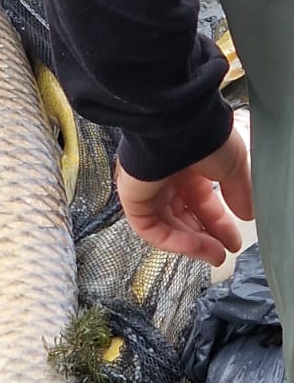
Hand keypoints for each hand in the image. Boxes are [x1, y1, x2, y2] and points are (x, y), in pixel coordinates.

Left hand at [116, 125, 253, 266]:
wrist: (176, 126)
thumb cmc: (202, 136)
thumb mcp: (233, 165)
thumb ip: (240, 192)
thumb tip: (248, 214)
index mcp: (187, 164)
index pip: (203, 201)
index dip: (219, 223)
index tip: (234, 240)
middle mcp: (166, 176)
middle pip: (185, 216)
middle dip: (207, 236)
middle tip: (224, 252)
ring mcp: (147, 188)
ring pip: (169, 226)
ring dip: (194, 244)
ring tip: (215, 255)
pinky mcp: (133, 200)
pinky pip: (153, 230)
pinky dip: (176, 242)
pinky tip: (198, 248)